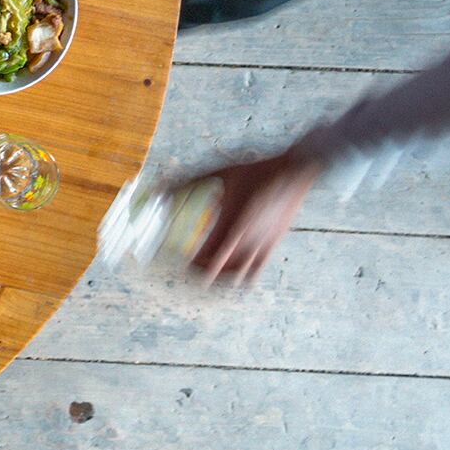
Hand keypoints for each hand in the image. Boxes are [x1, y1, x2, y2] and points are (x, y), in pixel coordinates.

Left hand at [188, 151, 321, 285]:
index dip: (195, 264)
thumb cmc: (253, 172)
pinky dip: (242, 275)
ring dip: (223, 277)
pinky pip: (256, 270)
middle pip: (222, 270)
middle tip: (193, 270)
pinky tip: (232, 271)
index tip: (184, 262)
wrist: (292, 173)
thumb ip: (187, 181)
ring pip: (240, 275)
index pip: (209, 255)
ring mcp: (262, 243)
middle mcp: (247, 237)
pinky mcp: (273, 244)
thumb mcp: (219, 173)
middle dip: (206, 273)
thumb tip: (157, 187)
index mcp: (231, 222)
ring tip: (210, 272)